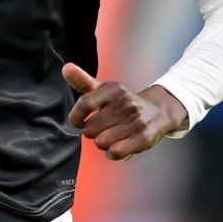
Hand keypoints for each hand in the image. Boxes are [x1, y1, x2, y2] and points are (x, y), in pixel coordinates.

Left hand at [62, 63, 186, 160]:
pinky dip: (112, 153)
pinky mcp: (143, 137)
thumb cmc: (122, 103)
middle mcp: (126, 102)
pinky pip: (115, 152)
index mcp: (113, 89)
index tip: (79, 121)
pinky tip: (119, 145)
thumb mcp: (104, 89)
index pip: (84, 104)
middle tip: (103, 128)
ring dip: (103, 143)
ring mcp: (136, 120)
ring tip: (112, 135)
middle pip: (90, 129)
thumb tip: (66, 68)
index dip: (76, 118)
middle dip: (92, 132)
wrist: (157, 112)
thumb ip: (83, 81)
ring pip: (101, 143)